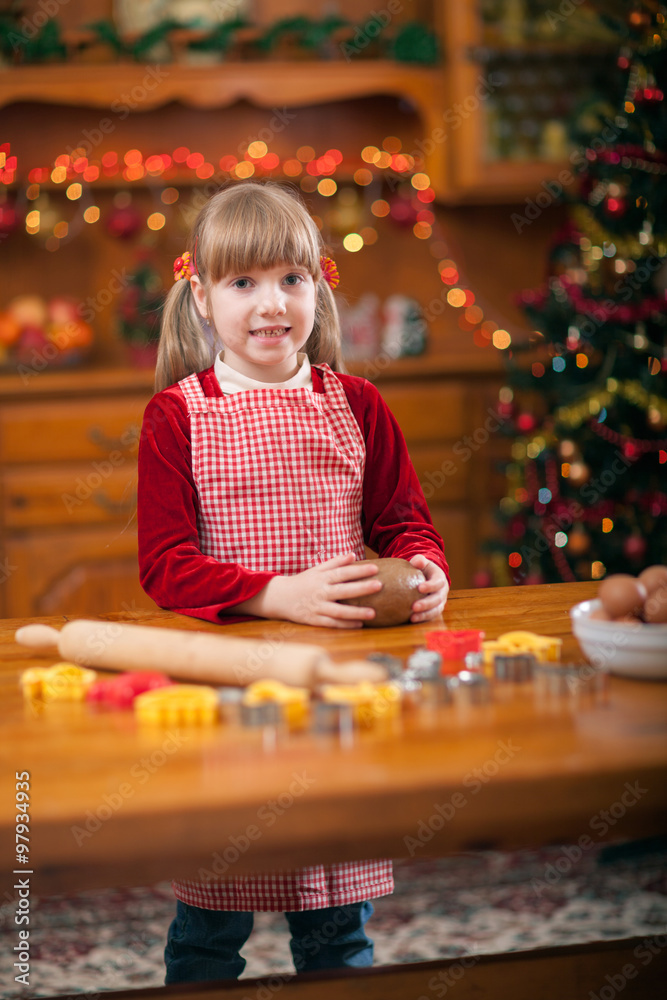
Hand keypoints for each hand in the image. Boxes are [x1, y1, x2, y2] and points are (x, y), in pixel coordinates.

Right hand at [241, 553, 382, 627]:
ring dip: (357, 612)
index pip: (343, 573)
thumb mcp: (316, 570)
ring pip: (339, 611)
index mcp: (322, 578)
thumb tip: (353, 555)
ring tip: (374, 613)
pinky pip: (331, 624)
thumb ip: (335, 562)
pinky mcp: (314, 620)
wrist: (279, 597)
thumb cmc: (302, 582)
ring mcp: (317, 607)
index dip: (359, 570)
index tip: (375, 568)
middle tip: (380, 585)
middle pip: (344, 591)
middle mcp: (320, 592)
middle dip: (362, 588)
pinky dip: (345, 625)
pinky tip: (359, 624)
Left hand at [409, 555, 448, 622]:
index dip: (430, 586)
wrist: (427, 578)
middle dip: (426, 604)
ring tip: (412, 617)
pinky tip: (411, 620)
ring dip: (424, 615)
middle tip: (414, 606)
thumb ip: (419, 560)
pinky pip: (430, 616)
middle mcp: (442, 592)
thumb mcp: (422, 562)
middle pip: (437, 599)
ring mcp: (440, 602)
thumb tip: (417, 561)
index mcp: (440, 579)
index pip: (438, 582)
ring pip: (435, 610)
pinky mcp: (434, 610)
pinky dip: (422, 619)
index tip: (420, 588)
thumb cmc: (422, 569)